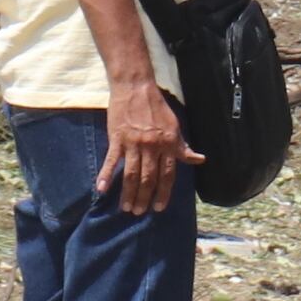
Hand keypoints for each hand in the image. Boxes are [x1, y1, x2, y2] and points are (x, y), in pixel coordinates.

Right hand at [97, 80, 197, 217]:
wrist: (135, 88)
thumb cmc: (156, 107)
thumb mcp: (175, 126)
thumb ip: (182, 146)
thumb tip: (198, 159)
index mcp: (168, 144)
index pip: (168, 175)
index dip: (164, 192)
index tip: (159, 207)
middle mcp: (153, 146)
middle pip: (148, 178)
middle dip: (144, 197)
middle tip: (139, 212)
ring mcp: (134, 143)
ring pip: (131, 174)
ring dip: (128, 193)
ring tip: (126, 208)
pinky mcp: (117, 138)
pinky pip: (111, 160)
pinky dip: (106, 175)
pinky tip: (102, 189)